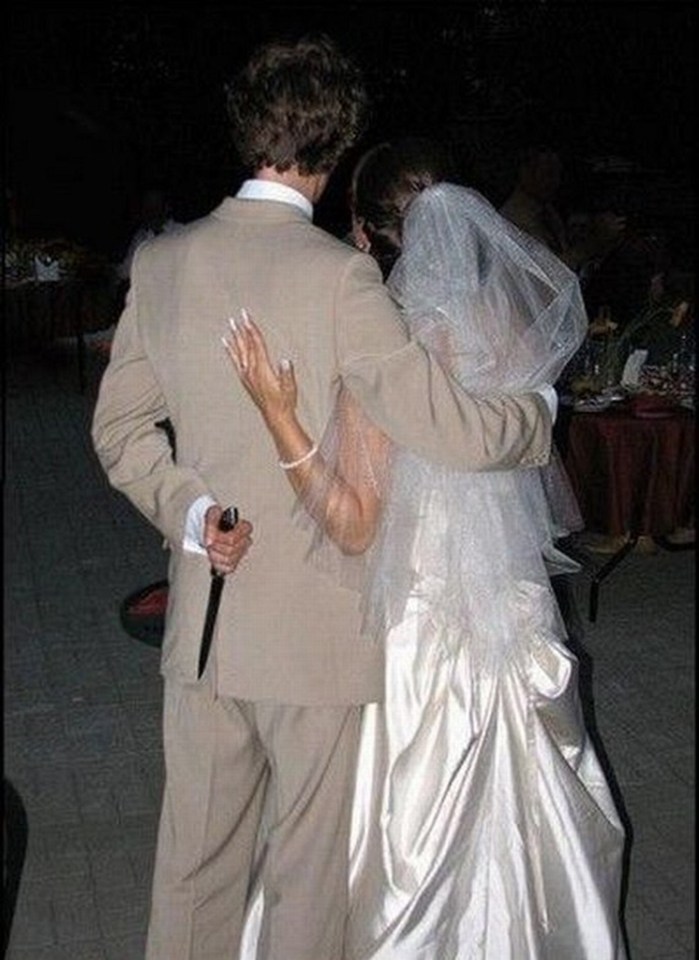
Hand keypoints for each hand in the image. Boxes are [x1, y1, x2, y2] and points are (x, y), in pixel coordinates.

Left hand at [204, 505, 252, 575]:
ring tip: (210, 549)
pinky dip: (217, 563)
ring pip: (229, 560)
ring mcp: (240, 553)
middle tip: (209, 543)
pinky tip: (214, 556)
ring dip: (215, 555)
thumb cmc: (216, 522)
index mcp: (244, 527)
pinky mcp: (234, 564)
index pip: (235, 537)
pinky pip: (226, 568)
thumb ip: (213, 518)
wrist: (213, 531)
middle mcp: (245, 541)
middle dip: (217, 547)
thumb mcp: (213, 513)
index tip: (212, 537)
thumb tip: (213, 530)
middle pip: (231, 549)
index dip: (221, 538)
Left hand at [222, 310, 297, 427]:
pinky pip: (235, 361)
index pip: (256, 344)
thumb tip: (285, 361)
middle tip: (238, 316)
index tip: (247, 317)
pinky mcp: (245, 379)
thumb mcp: (290, 387)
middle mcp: (252, 370)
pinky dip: (230, 351)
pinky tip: (226, 343)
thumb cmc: (285, 401)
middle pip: (246, 345)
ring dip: (235, 337)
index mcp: (262, 369)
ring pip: (240, 351)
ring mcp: (247, 375)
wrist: (275, 416)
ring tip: (230, 324)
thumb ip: (286, 374)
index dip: (252, 329)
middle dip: (242, 329)